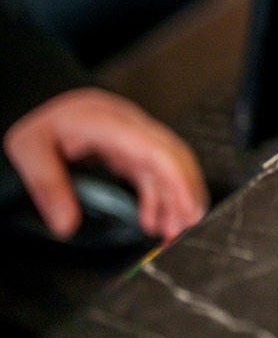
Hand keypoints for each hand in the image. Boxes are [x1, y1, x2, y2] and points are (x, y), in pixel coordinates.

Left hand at [3, 87, 207, 241]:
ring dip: (175, 201)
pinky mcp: (132, 151)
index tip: (189, 208)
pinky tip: (154, 221)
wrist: (42, 104)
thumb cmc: (42, 123)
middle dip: (186, 195)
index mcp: (109, 122)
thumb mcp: (28, 148)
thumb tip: (66, 224)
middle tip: (187, 228)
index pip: (157, 151)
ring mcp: (134, 139)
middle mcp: (130, 129)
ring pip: (168, 170)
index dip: (178, 181)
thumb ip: (47, 186)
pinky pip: (156, 175)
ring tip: (172, 233)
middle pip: (173, 159)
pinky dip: (161, 199)